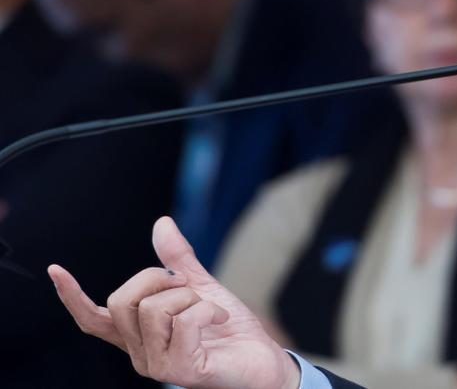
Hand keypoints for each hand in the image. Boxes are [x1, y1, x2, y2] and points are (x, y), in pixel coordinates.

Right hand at [48, 216, 299, 388]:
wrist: (263, 358)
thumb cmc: (229, 328)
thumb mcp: (202, 286)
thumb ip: (178, 260)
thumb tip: (161, 223)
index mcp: (138, 334)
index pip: (93, 318)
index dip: (72, 296)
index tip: (55, 269)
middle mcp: (139, 353)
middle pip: (122, 300)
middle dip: (159, 279)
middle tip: (189, 289)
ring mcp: (156, 365)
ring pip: (154, 309)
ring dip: (191, 298)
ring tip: (210, 311)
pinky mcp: (179, 371)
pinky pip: (184, 321)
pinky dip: (208, 309)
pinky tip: (220, 320)